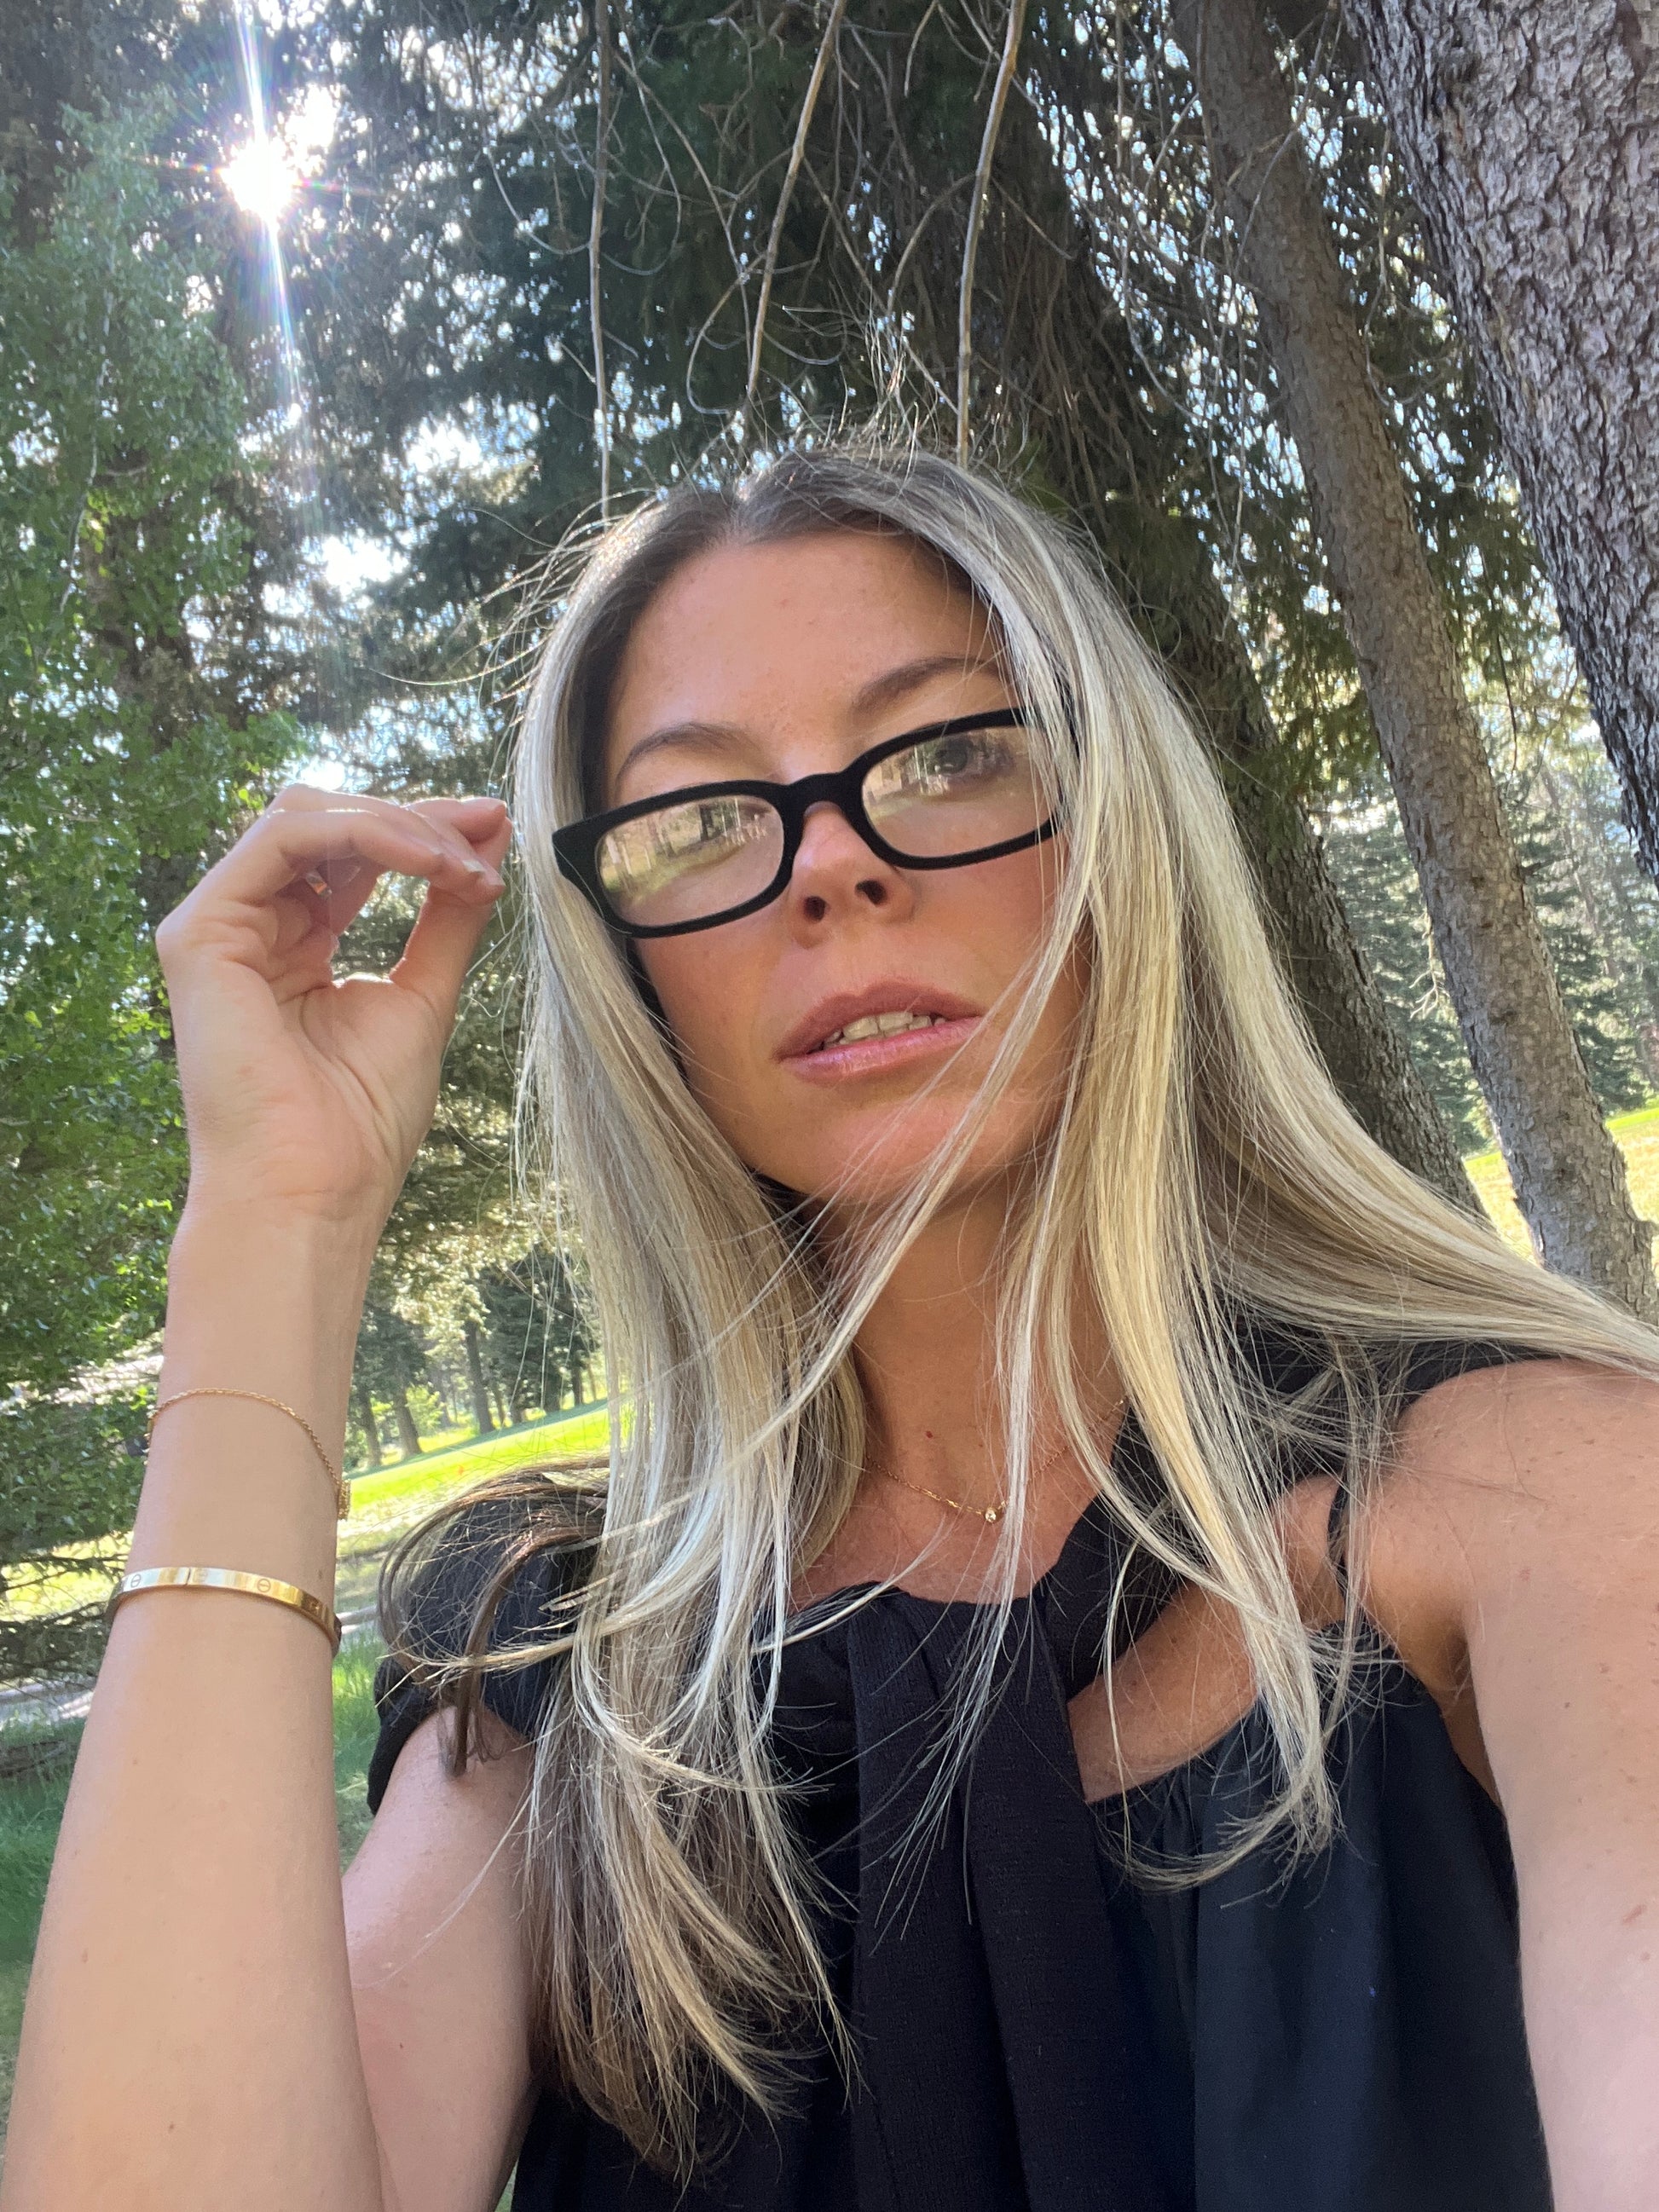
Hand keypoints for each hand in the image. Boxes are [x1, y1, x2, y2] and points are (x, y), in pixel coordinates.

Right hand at [154, 784, 510, 1230]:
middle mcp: (253, 927)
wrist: (315, 1191)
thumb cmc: (360, 1121)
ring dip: (398, 825)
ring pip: (305, 815)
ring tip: (461, 864)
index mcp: (296, 943)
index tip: (496, 827)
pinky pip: (283, 838)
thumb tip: (487, 840)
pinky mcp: (200, 933)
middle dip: (416, 817)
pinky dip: (363, 833)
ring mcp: (219, 927)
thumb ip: (447, 916)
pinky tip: (425, 862)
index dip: (424, 830)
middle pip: (329, 821)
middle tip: (486, 835)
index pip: (353, 852)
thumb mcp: (423, 995)